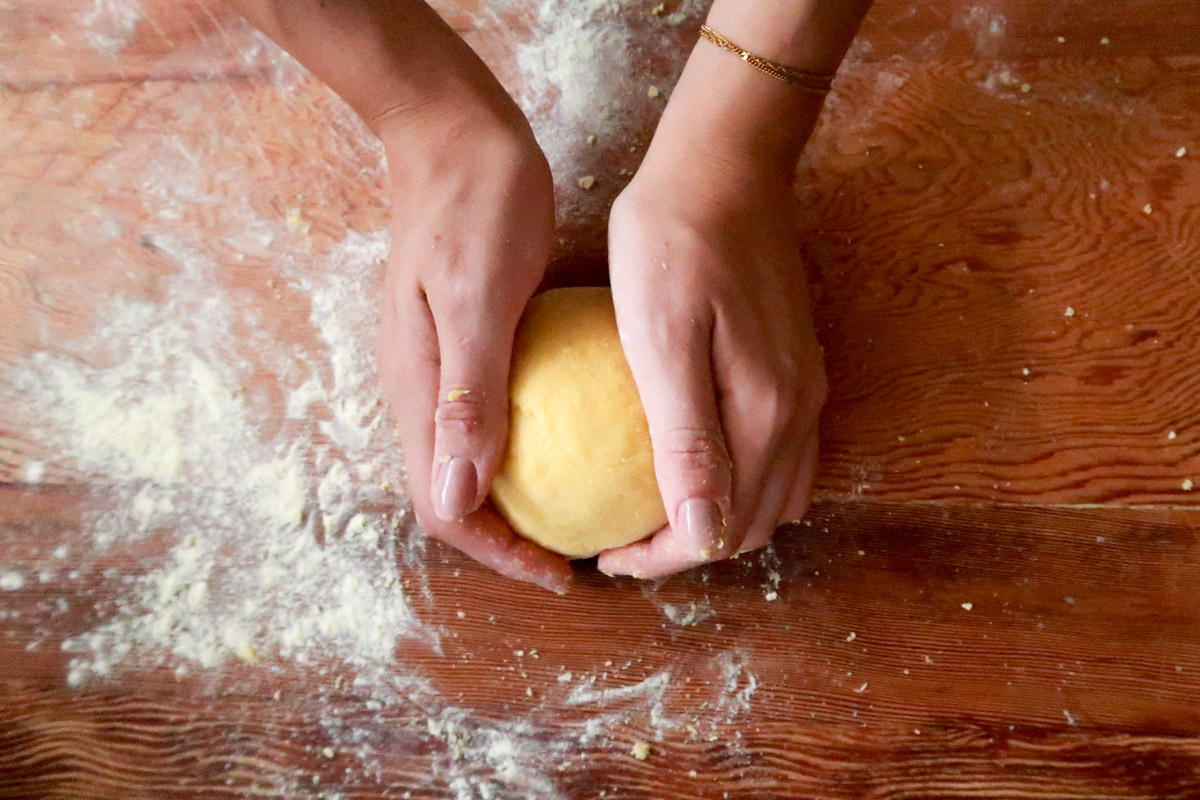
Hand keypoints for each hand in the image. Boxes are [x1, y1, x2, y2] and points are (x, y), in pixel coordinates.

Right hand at [375, 100, 571, 592]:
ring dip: (522, 499)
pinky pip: (493, 416)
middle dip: (511, 539)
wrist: (453, 134)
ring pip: (473, 462)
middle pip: (456, 495)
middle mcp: (419, 392)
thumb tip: (457, 497)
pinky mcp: (465, 343)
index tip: (561, 572)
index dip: (498, 553)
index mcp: (414, 391)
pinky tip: (584, 436)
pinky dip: (535, 445)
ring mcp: (439, 367)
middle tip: (582, 550)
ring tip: (587, 507)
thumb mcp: (476, 297)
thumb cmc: (472, 205)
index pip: (444, 506)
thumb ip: (466, 396)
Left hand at [599, 142, 826, 578]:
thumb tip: (701, 533)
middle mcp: (798, 414)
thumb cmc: (673, 244)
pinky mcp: (798, 367)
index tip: (605, 554)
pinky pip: (782, 455)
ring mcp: (806, 390)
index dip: (663, 558)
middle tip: (622, 541)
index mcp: (764, 415)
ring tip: (655, 515)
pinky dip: (743, 482)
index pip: (719, 527)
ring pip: (773, 495)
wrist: (723, 168)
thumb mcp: (663, 339)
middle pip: (752, 522)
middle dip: (688, 547)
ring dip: (719, 520)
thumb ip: (688, 439)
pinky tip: (700, 465)